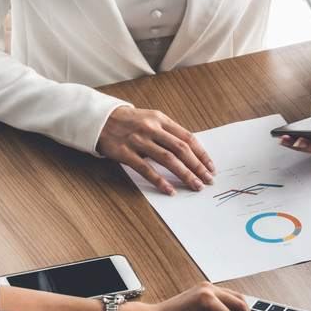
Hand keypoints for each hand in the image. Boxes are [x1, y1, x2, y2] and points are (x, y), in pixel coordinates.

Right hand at [98, 106, 215, 194]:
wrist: (100, 119)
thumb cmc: (129, 122)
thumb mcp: (151, 119)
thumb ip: (169, 132)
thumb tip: (191, 151)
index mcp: (161, 119)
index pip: (188, 138)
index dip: (202, 154)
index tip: (211, 168)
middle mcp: (152, 128)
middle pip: (181, 150)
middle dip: (198, 167)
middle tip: (207, 180)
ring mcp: (139, 141)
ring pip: (168, 160)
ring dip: (185, 175)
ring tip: (195, 186)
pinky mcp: (126, 153)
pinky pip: (146, 170)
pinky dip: (160, 181)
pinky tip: (170, 191)